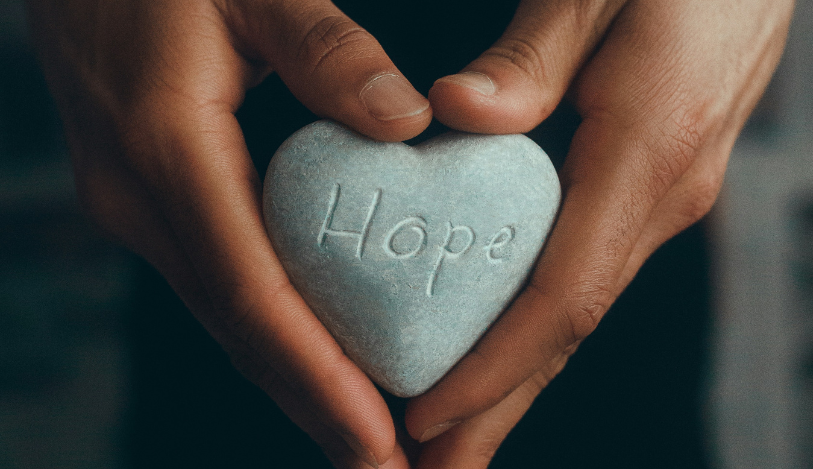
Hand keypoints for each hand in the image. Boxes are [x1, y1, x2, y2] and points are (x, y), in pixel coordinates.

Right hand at [26, 0, 432, 466]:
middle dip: (312, 407)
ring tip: (362, 439)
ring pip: (229, 319)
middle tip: (383, 468)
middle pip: (240, 329)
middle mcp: (143, 200)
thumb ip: (327, 51)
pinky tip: (317, 363)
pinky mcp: (154, 204)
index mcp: (170, 149)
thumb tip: (406, 122)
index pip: (252, 291)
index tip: (375, 433)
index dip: (314, 372)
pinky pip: (222, 286)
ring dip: (294, 384)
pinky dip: (273, 336)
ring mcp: (140, 208)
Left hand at [405, 0, 793, 465]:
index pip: (561, 295)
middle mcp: (661, 197)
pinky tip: (498, 348)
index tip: (425, 418)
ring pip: (575, 311)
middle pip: (568, 329)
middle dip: (499, 408)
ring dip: (514, 379)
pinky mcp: (648, 189)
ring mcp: (660, 199)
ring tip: (454, 434)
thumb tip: (455, 114)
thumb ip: (530, 60)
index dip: (492, 367)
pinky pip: (582, 275)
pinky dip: (534, 327)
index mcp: (648, 150)